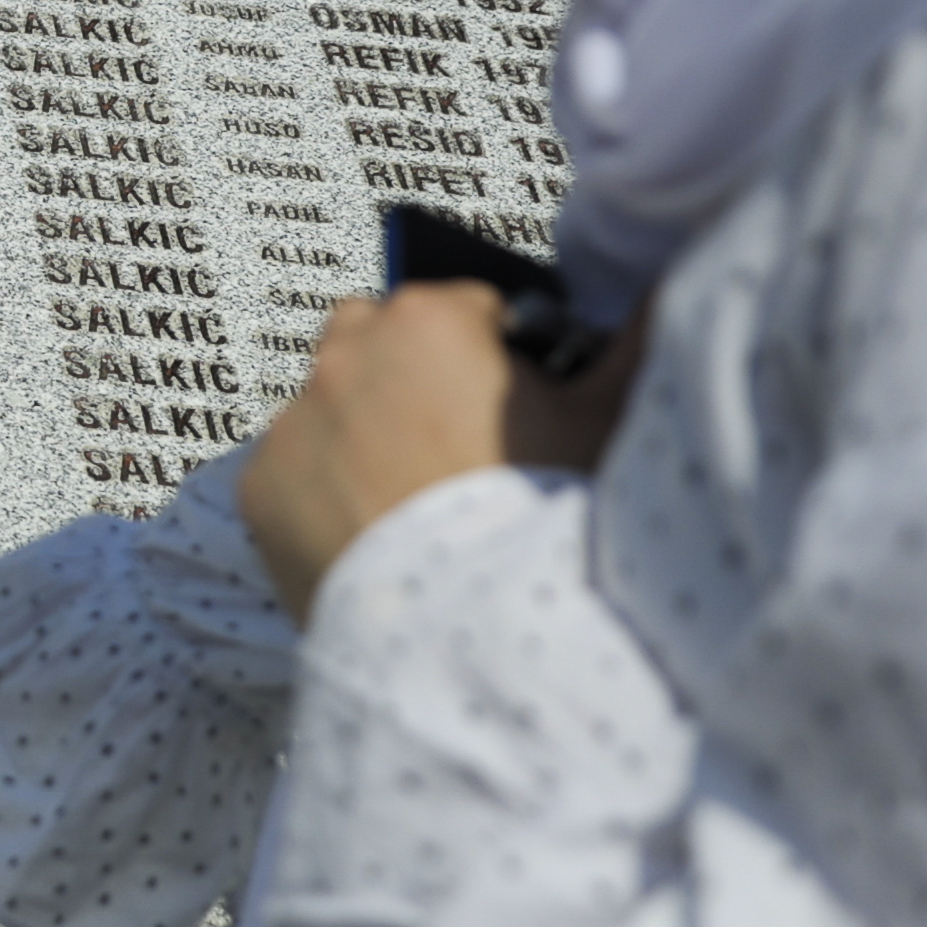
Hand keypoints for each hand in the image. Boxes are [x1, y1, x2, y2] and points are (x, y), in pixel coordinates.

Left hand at [241, 287, 647, 625]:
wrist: (473, 632)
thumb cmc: (542, 519)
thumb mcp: (605, 420)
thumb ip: (632, 341)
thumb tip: (665, 294)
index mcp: (428, 321)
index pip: (466, 307)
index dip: (497, 355)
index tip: (512, 401)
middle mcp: (347, 357)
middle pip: (380, 340)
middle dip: (414, 375)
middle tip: (461, 443)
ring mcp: (296, 423)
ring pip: (332, 407)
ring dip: (365, 432)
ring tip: (418, 498)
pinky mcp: (261, 489)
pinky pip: (295, 472)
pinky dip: (325, 493)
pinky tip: (376, 532)